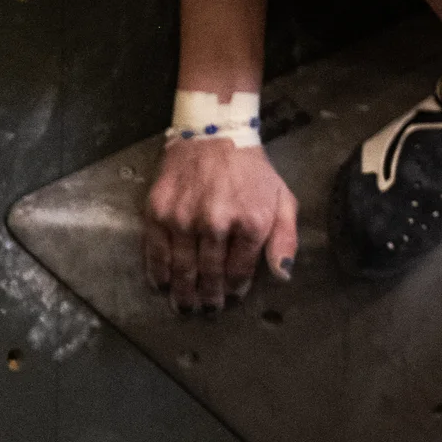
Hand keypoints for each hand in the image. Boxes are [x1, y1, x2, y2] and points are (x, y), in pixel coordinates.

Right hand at [142, 138, 299, 311]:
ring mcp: (184, 218)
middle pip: (210, 274)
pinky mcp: (158, 210)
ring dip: (183, 293)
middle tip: (207, 310)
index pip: (240, 271)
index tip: (231, 297)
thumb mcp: (281, 197)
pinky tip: (161, 285)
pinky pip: (156, 252)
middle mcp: (217, 222)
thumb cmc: (250, 169)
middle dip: (209, 298)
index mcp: (251, 221)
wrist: (214, 131)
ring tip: (185, 307)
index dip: (235, 289)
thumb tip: (283, 275)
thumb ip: (285, 237)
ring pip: (182, 269)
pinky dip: (157, 273)